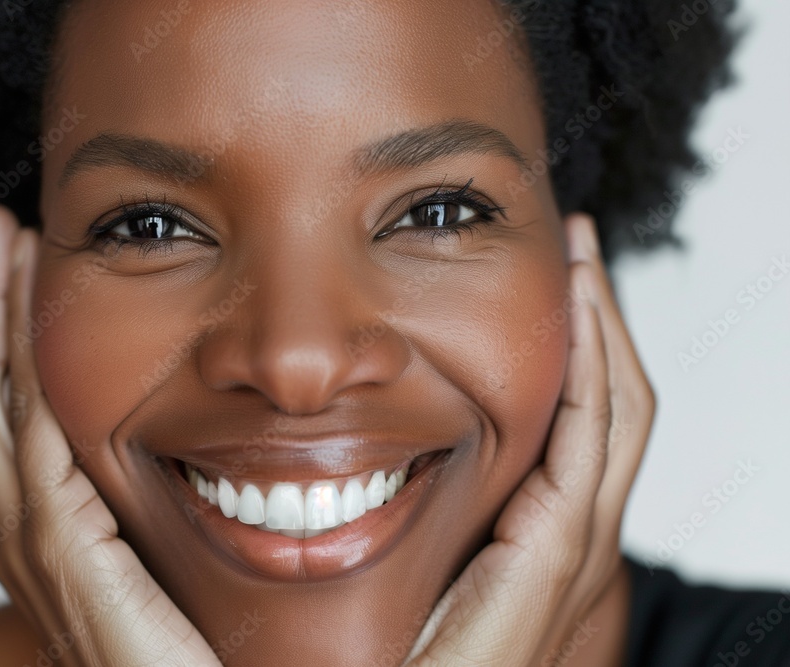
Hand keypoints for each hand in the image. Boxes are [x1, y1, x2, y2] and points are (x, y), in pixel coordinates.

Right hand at [0, 205, 220, 666]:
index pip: (4, 405)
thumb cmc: (162, 639)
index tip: (21, 268)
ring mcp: (26, 535)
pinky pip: (37, 441)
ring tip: (12, 247)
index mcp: (31, 519)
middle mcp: (12, 523)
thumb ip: (124, 499)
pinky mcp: (60, 547)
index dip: (3, 333)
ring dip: (0, 316)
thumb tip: (154, 442)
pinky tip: (35, 317)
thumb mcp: (137, 549)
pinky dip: (29, 374)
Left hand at [403, 213, 655, 665]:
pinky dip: (594, 372)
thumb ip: (439, 492)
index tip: (560, 277)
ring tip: (583, 259)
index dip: (582, 343)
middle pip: (613, 401)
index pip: (583, 414)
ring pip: (615, 410)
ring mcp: (574, 539)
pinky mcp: (556, 549)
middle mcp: (574, 526)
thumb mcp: (431, 541)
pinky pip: (588, 442)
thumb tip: (388, 428)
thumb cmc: (412, 639)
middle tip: (580, 246)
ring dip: (604, 328)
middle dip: (603, 320)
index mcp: (545, 521)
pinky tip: (583, 317)